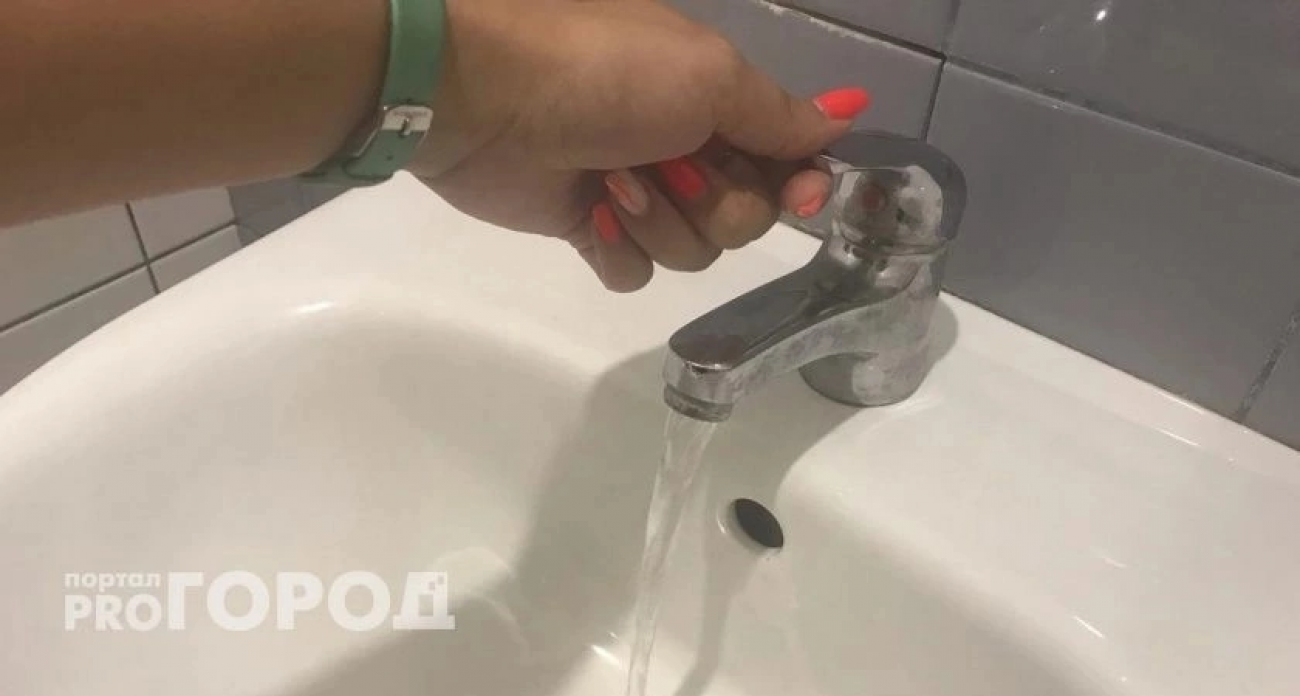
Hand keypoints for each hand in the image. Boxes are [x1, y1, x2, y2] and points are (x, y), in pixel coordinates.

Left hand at [410, 0, 868, 290]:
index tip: (801, 198)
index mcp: (717, 100)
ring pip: (691, 251)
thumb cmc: (603, 73)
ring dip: (658, 221)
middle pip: (745, 218)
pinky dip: (616, 249)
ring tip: (611, 181)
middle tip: (670, 167)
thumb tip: (844, 116)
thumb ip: (777, 112)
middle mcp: (684, 146)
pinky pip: (633, 272)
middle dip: (714, 203)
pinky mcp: (587, 229)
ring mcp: (635, 191)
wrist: (479, 94)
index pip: (788, 161)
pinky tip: (589, 216)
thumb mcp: (707, 75)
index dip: (800, 187)